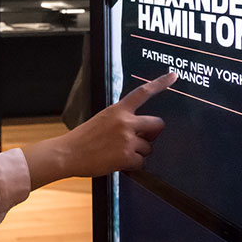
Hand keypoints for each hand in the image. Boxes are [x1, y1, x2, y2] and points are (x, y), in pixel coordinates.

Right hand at [22, 70, 175, 188]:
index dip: (160, 83)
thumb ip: (121, 120)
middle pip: (157, 124)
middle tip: (142, 139)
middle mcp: (126, 122)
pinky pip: (141, 163)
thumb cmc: (83, 138)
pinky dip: (132, 166)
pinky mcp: (127, 156)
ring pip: (149, 148)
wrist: (68, 153)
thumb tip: (140, 131)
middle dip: (152, 134)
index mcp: (118, 110)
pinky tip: (117, 162)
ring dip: (138, 152)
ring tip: (117, 153)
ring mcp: (128, 139)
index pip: (143, 92)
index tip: (174, 75)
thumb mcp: (102, 120)